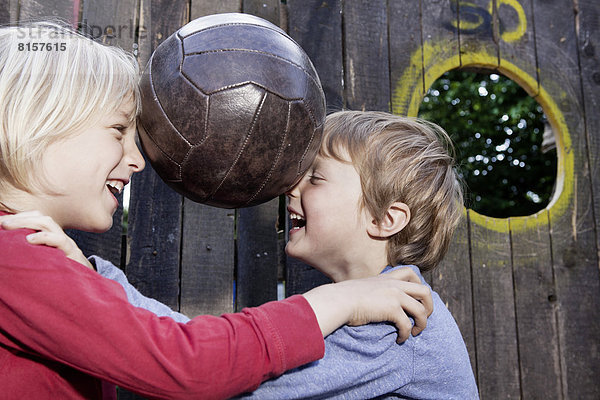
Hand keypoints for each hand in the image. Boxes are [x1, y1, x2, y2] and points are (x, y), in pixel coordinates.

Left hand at [0, 211, 93, 269]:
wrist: (88, 288)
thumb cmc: (65, 277)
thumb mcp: (49, 262)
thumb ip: (37, 253)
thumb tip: (18, 248)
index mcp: (54, 238)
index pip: (38, 219)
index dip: (21, 217)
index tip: (2, 222)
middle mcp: (60, 238)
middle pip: (41, 218)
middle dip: (21, 218)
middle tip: (2, 223)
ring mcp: (67, 244)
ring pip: (48, 224)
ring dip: (26, 222)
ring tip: (9, 226)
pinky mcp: (72, 254)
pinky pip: (59, 240)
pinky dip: (43, 237)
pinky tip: (29, 240)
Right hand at [302, 267, 432, 342]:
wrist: (338, 301)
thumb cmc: (344, 298)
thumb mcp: (362, 288)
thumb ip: (373, 290)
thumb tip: (373, 302)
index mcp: (387, 278)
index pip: (410, 272)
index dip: (418, 284)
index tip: (414, 298)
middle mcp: (394, 284)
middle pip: (425, 291)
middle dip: (429, 306)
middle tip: (422, 317)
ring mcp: (394, 295)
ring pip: (421, 310)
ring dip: (422, 324)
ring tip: (415, 332)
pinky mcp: (392, 309)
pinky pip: (407, 324)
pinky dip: (406, 334)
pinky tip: (399, 339)